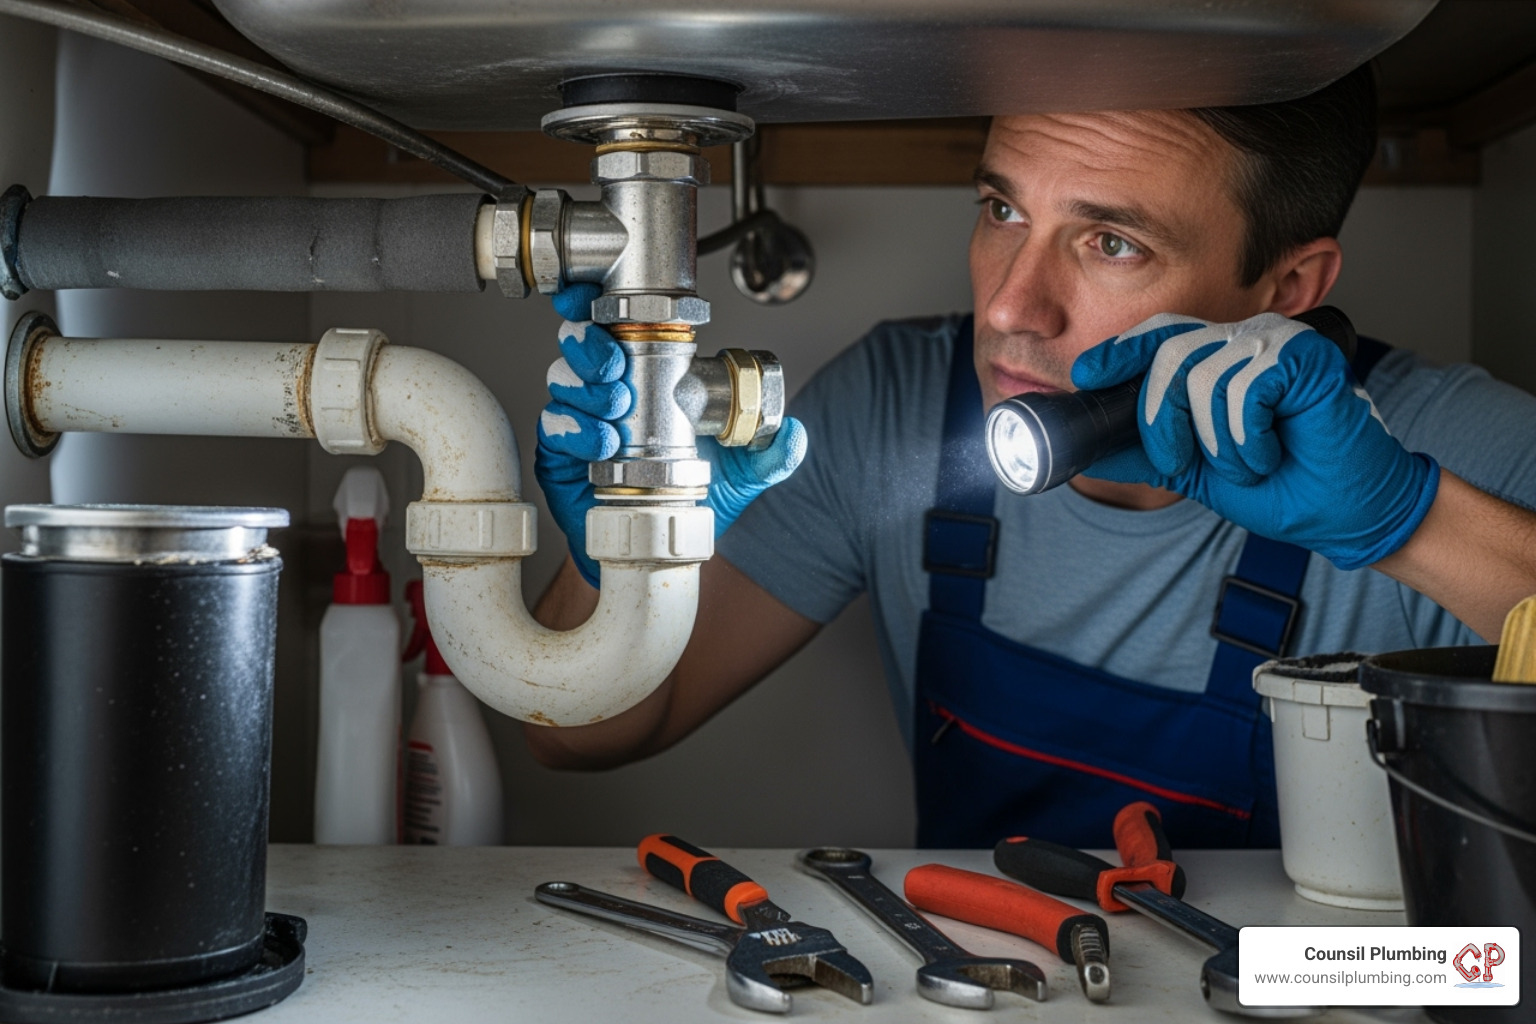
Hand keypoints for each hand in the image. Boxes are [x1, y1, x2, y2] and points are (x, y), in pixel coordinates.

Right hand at [534, 283, 807, 586]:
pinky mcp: (560, 453)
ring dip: (587, 387)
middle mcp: (609, 390)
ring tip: (616, 409)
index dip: (603, 306)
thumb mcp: (742, 475)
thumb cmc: (690, 499)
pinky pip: (553, 426)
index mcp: (649, 378)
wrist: (659, 549)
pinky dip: (575, 428)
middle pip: (580, 342)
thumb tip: (796, 433)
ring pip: (564, 379)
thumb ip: (770, 455)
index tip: (606, 302)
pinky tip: (601, 442)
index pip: (619, 327)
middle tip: (616, 368)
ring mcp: (582, 419)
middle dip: (593, 346)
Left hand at [1071, 311, 1438, 570]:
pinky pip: (1243, 389)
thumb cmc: (1281, 487)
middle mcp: (1242, 342)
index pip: (1156, 338)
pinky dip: (1247, 437)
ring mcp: (1274, 342)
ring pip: (1202, 377)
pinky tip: (1273, 452)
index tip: (1086, 376)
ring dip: (1217, 444)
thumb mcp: (1194, 471)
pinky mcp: (1304, 355)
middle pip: (1168, 355)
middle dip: (1162, 420)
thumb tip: (1088, 450)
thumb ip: (1146, 453)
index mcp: (1216, 360)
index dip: (1119, 353)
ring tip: (1250, 463)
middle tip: (1183, 459)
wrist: (1342, 513)